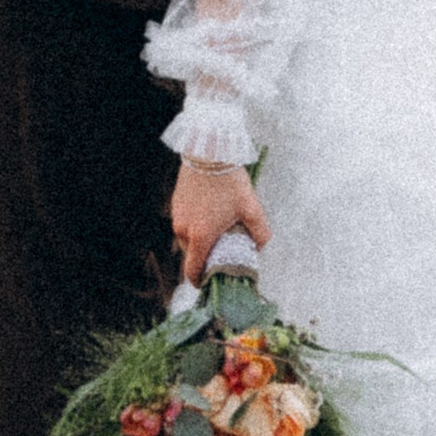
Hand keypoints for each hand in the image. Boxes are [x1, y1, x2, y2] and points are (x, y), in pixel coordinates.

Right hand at [170, 155, 270, 283]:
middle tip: (221, 250)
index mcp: (201, 237)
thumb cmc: (230, 183)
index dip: (199, 281)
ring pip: (186, 238)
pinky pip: (183, 222)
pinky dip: (194, 224)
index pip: (192, 271)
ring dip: (199, 240)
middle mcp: (184, 230)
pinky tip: (209, 212)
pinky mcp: (175, 203)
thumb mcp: (252, 209)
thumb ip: (260, 233)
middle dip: (204, 257)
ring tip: (217, 228)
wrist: (209, 153)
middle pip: (191, 255)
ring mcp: (177, 215)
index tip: (207, 282)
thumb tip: (259, 246)